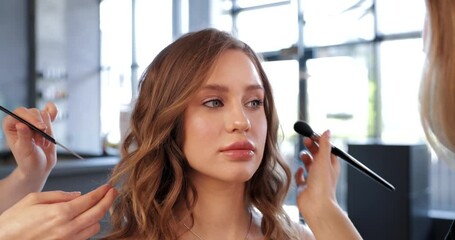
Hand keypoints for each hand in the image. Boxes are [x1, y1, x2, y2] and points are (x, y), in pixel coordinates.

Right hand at [0, 184, 115, 239]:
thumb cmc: (13, 222)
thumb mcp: (33, 199)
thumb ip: (58, 195)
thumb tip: (77, 195)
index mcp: (60, 213)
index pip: (91, 200)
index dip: (103, 192)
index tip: (109, 187)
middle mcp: (67, 228)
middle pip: (98, 213)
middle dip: (108, 201)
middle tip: (112, 193)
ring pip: (95, 227)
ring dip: (98, 216)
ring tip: (97, 207)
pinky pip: (84, 238)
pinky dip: (89, 228)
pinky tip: (85, 220)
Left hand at [2, 102, 57, 179]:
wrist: (39, 167)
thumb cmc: (28, 161)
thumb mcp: (25, 151)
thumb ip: (24, 137)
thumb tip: (21, 124)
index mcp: (10, 125)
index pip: (20, 113)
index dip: (31, 118)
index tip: (41, 128)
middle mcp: (21, 121)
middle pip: (34, 112)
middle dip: (40, 127)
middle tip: (40, 142)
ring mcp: (34, 121)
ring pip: (44, 115)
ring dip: (47, 130)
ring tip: (43, 143)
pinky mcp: (45, 123)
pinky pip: (50, 111)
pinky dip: (53, 112)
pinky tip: (54, 115)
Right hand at [294, 130, 361, 239]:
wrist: (315, 204)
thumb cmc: (322, 183)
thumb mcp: (323, 159)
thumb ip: (324, 144)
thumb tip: (327, 131)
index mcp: (331, 165)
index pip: (327, 149)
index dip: (320, 141)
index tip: (312, 134)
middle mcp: (323, 172)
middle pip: (318, 156)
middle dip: (312, 147)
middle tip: (305, 140)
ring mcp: (314, 180)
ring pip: (310, 166)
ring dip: (306, 159)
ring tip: (303, 155)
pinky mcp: (304, 187)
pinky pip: (301, 178)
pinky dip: (300, 173)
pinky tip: (299, 170)